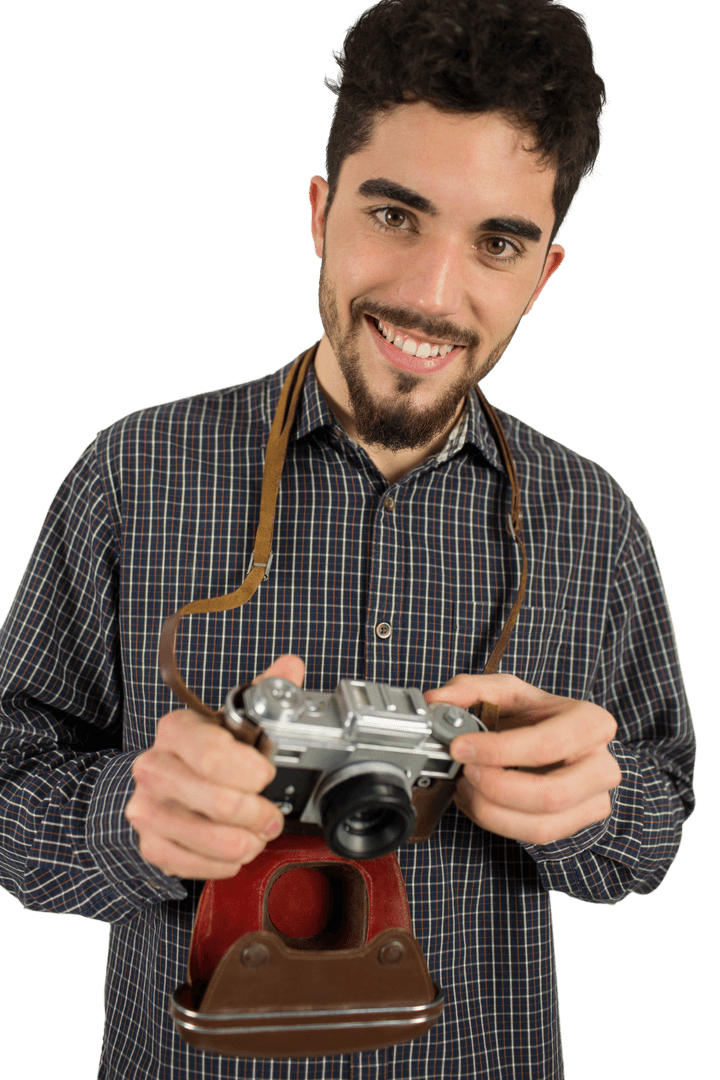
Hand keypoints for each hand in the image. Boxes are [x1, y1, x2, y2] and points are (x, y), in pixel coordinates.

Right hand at [125, 655, 304, 878]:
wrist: (162, 781)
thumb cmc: (204, 751)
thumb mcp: (233, 718)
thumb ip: (265, 692)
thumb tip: (292, 667)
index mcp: (176, 730)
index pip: (213, 754)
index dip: (252, 771)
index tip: (266, 773)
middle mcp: (154, 768)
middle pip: (219, 802)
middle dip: (259, 813)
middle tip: (271, 815)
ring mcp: (147, 808)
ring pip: (211, 838)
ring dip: (247, 841)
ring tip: (256, 833)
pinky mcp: (150, 844)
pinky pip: (195, 865)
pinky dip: (225, 862)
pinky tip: (234, 849)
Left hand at [424, 673, 622, 845]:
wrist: (555, 742)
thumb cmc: (534, 716)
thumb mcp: (506, 692)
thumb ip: (469, 690)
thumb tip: (437, 701)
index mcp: (591, 722)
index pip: (546, 744)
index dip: (499, 751)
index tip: (460, 747)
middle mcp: (601, 764)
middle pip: (551, 794)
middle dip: (496, 788)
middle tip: (464, 773)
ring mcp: (594, 800)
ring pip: (542, 825)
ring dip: (492, 811)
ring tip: (466, 788)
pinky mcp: (578, 825)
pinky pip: (537, 837)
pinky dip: (499, 823)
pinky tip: (479, 802)